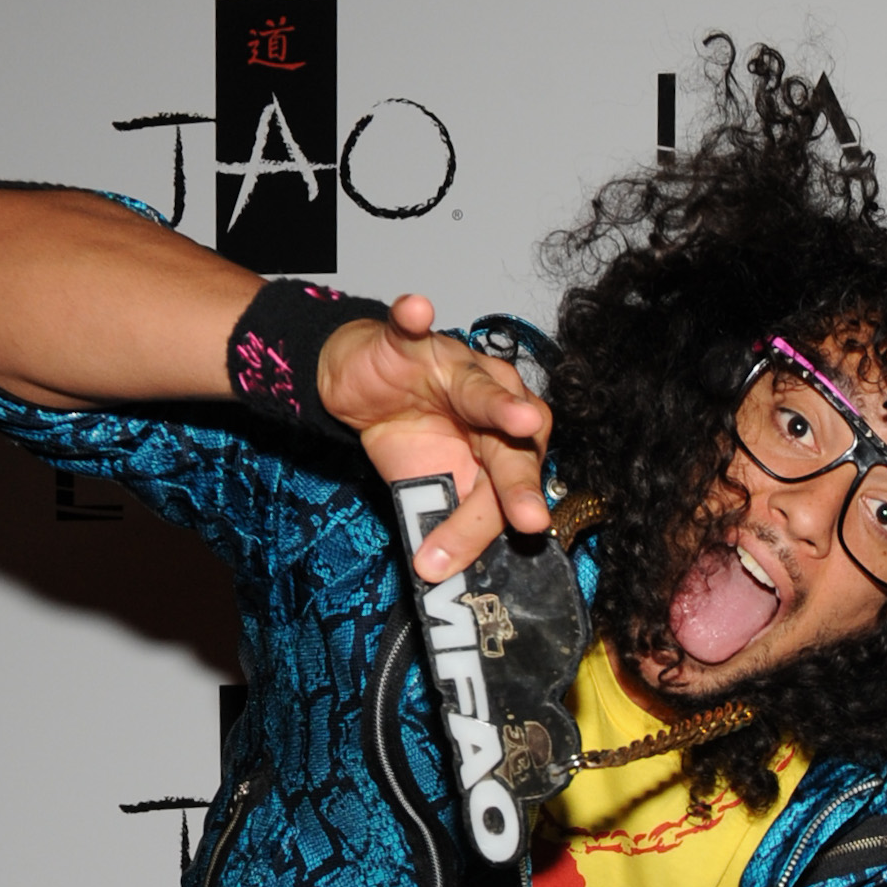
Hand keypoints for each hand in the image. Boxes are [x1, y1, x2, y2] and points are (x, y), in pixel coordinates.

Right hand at [318, 293, 552, 579]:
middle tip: (528, 517)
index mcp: (505, 446)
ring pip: (482, 387)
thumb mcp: (428, 488)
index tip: (514, 545)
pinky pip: (412, 327)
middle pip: (511, 447)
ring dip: (500, 402)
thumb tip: (449, 575)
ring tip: (520, 418)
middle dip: (518, 483)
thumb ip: (448, 522)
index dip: (506, 517)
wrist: (358, 391)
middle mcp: (494, 404)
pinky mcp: (411, 342)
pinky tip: (417, 312)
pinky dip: (412, 318)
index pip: (512, 487)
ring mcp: (455, 368)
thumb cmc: (408, 437)